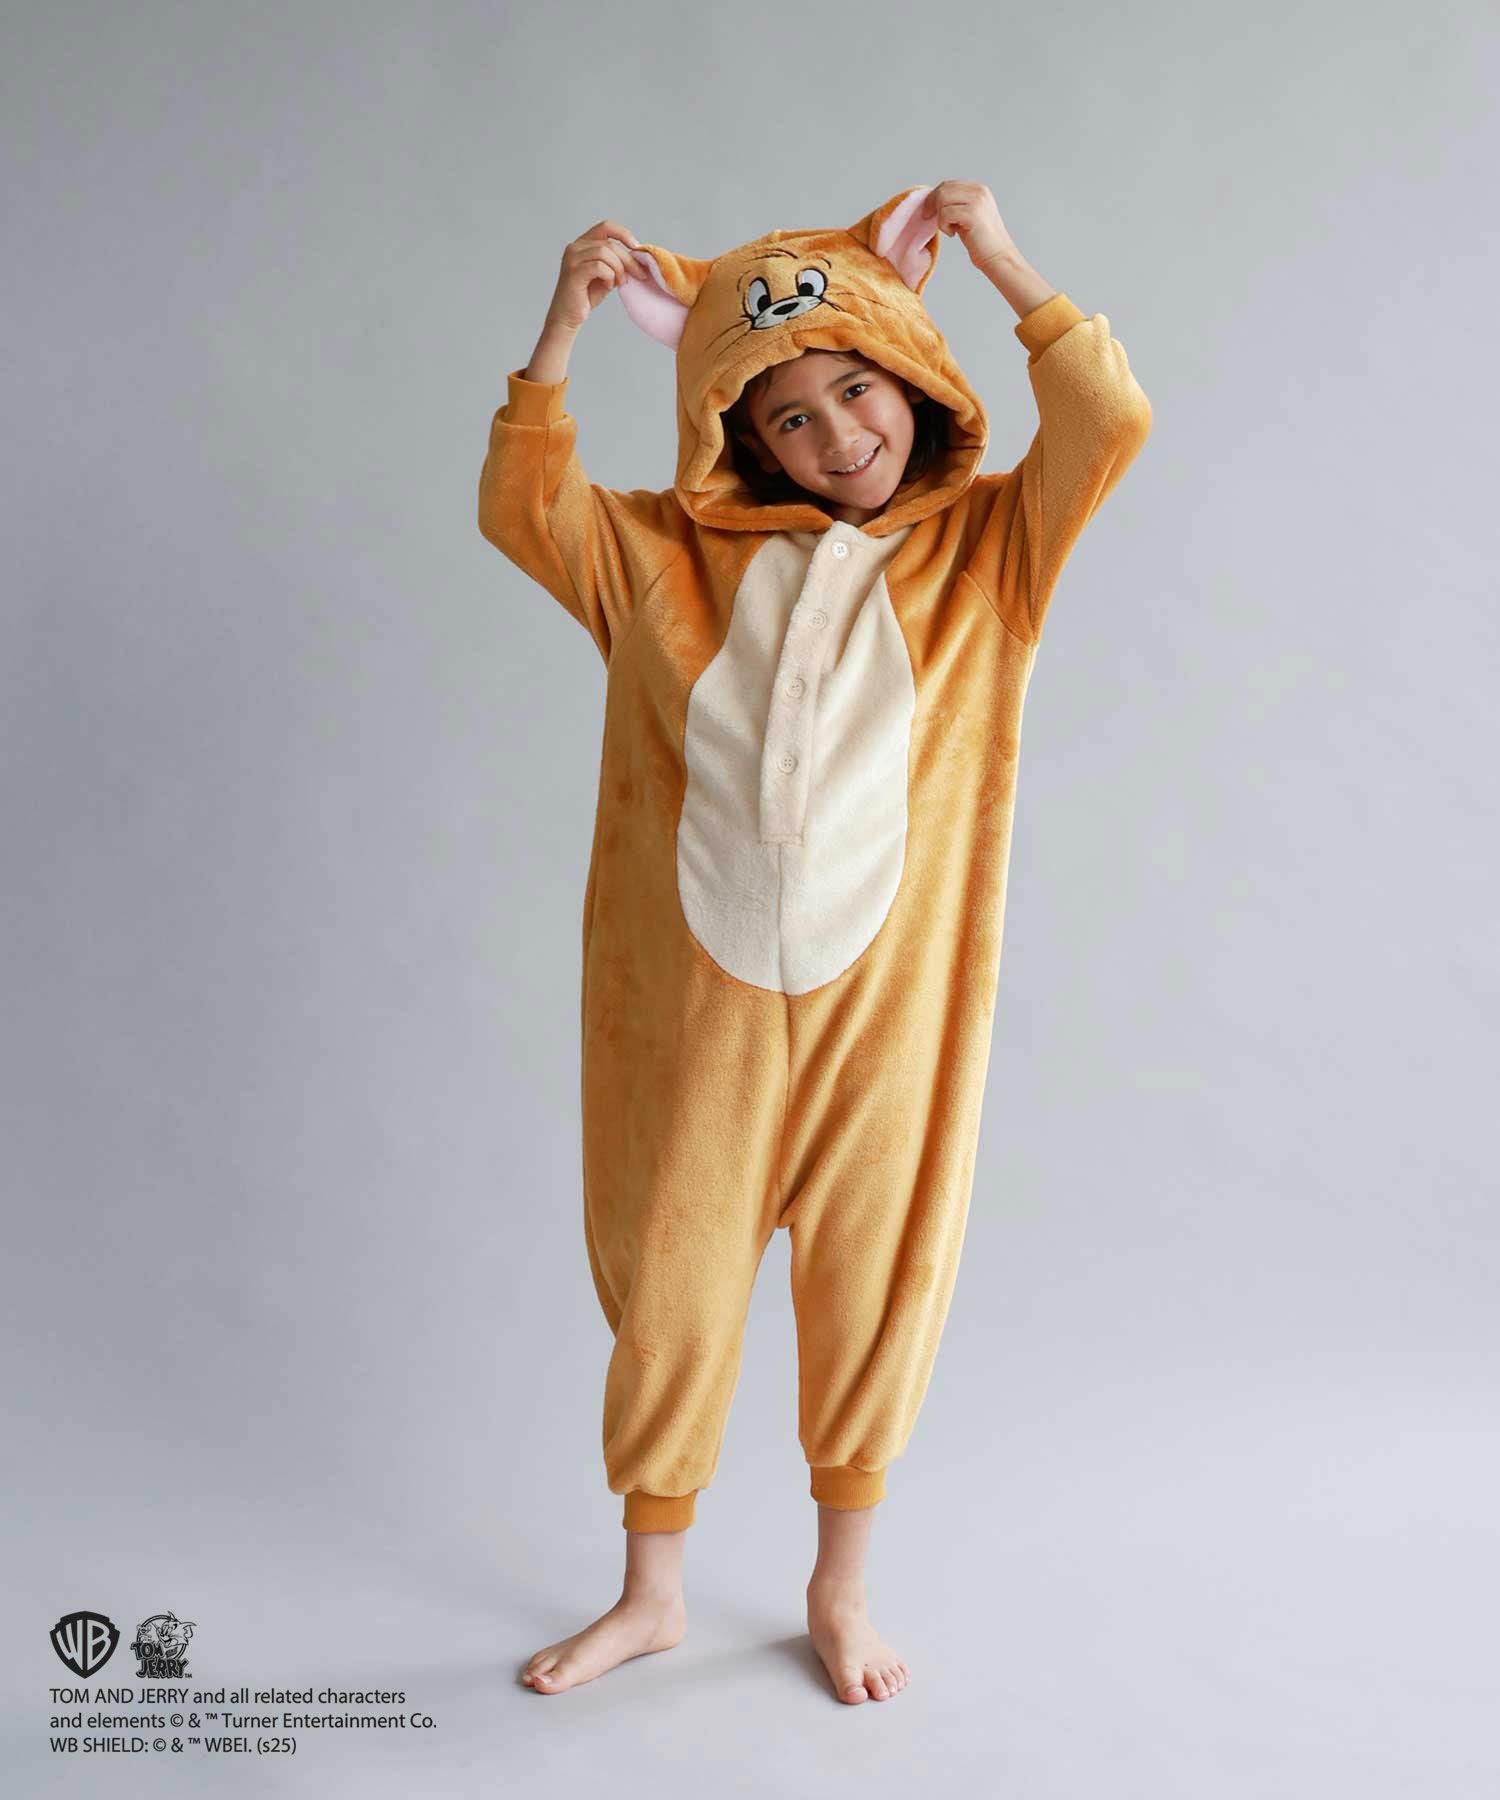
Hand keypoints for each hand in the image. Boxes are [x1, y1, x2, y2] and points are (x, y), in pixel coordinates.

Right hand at [544, 219, 642, 333]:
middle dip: (628, 259)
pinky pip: (599, 266)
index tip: (637, 248)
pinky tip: (608, 286)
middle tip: (639, 274)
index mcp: (583, 244)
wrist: (568, 316)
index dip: (624, 234)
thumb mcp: (606, 275)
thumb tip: (637, 256)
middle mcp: (575, 247)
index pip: (606, 227)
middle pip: (609, 243)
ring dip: (619, 268)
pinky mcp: (574, 272)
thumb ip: (617, 263)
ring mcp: (572, 258)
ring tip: (621, 282)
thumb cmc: (586, 296)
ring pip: (605, 253)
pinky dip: (609, 276)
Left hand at [919, 181, 1016, 273]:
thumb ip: (956, 204)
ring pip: (942, 199)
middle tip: (929, 218)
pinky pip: (945, 214)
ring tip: (949, 229)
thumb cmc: (981, 240)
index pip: (949, 184)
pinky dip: (944, 226)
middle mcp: (979, 191)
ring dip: (940, 217)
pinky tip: (953, 234)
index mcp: (979, 189)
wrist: (997, 255)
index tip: (928, 210)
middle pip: (944, 189)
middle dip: (932, 204)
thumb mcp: (968, 215)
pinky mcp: (972, 214)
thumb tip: (933, 201)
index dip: (934, 196)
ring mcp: (977, 201)